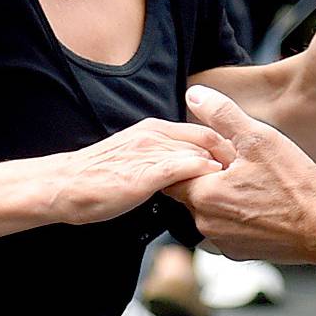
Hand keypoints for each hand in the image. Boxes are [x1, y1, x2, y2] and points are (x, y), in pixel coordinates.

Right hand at [43, 119, 226, 225]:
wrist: (64, 186)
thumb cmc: (95, 179)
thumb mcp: (133, 161)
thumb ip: (158, 161)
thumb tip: (182, 173)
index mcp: (153, 129)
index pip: (202, 131)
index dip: (225, 147)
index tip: (242, 165)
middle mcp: (154, 134)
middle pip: (208, 138)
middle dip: (232, 155)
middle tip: (251, 175)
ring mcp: (150, 152)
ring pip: (200, 151)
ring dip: (223, 167)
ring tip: (243, 184)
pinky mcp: (145, 173)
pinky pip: (183, 167)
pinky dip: (204, 174)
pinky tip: (217, 185)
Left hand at [164, 86, 315, 262]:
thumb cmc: (295, 186)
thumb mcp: (259, 138)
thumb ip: (222, 115)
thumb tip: (195, 95)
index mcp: (204, 196)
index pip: (173, 174)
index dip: (190, 157)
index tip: (212, 150)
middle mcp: (206, 224)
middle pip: (191, 192)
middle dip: (208, 176)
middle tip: (238, 163)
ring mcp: (223, 243)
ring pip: (210, 211)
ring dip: (223, 196)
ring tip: (254, 182)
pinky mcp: (240, 254)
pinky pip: (227, 229)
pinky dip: (237, 216)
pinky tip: (262, 203)